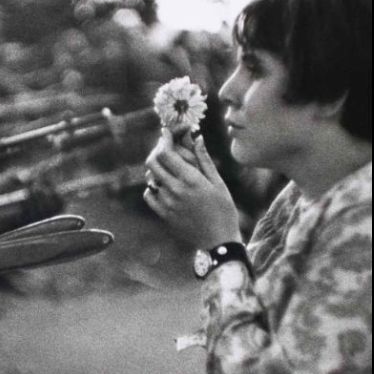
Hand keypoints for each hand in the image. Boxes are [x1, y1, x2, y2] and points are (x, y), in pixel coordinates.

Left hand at [144, 129, 241, 249]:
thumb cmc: (224, 210)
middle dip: (157, 150)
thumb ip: (204, 159)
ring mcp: (167, 203)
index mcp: (191, 180)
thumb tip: (197, 137)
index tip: (166, 132)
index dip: (164, 139)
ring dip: (156, 169)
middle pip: (153, 162)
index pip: (166, 153)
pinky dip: (152, 187)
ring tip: (168, 167)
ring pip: (150, 177)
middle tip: (165, 147)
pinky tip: (163, 186)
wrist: (219, 241)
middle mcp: (175, 190)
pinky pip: (149, 195)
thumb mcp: (218, 183)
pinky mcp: (163, 215)